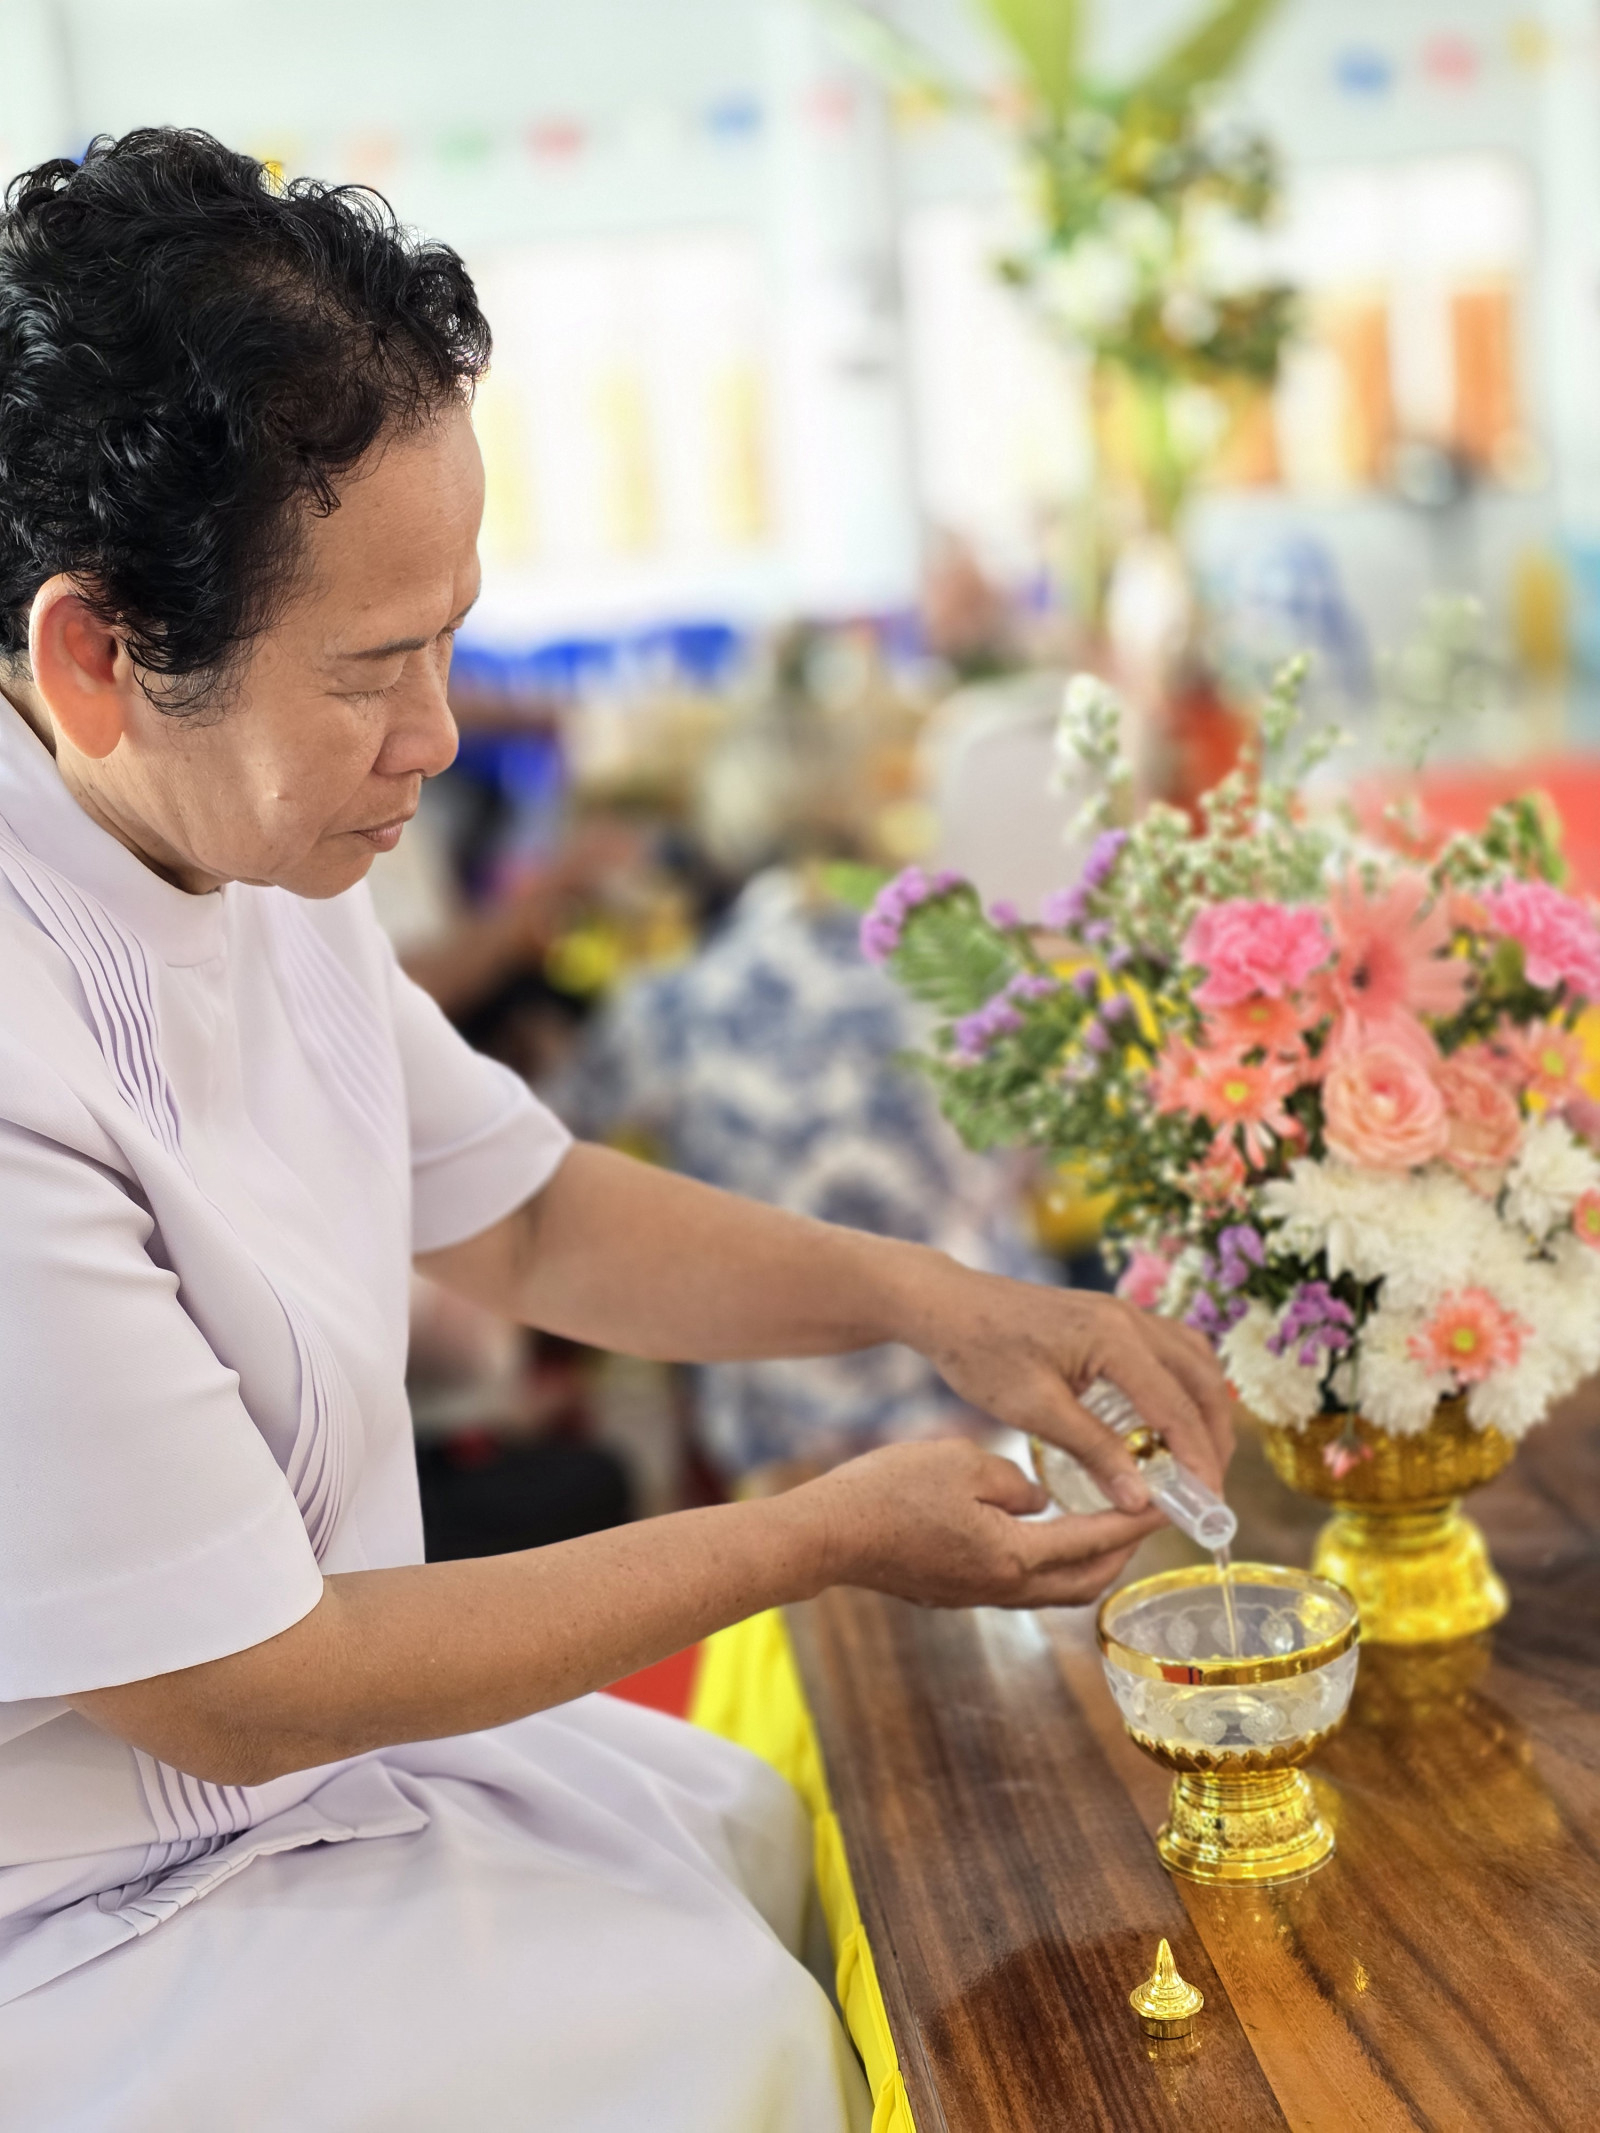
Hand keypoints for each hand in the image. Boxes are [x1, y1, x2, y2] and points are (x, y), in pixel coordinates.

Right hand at [792, 1439, 1164, 1609]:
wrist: (827, 1534)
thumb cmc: (889, 1490)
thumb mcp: (962, 1462)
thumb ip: (1015, 1481)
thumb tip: (1038, 1498)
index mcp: (1012, 1555)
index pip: (1095, 1540)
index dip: (1136, 1521)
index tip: (1170, 1504)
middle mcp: (1003, 1588)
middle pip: (1086, 1583)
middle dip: (1122, 1553)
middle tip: (1144, 1516)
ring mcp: (978, 1596)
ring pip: (1055, 1590)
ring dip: (1089, 1562)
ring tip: (1105, 1524)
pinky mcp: (956, 1592)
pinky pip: (1023, 1585)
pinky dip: (1052, 1563)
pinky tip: (1045, 1532)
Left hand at [900, 1265, 1234, 1514]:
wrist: (947, 1305)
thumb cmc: (982, 1354)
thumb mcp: (1035, 1411)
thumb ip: (1094, 1452)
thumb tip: (1140, 1501)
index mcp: (1115, 1339)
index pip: (1177, 1408)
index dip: (1199, 1460)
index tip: (1208, 1505)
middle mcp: (1130, 1318)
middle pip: (1201, 1381)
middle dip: (1214, 1437)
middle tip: (1209, 1488)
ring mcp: (1123, 1312)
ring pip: (1194, 1359)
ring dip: (1204, 1408)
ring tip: (1198, 1457)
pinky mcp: (1111, 1317)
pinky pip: (1170, 1347)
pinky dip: (1184, 1384)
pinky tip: (1170, 1416)